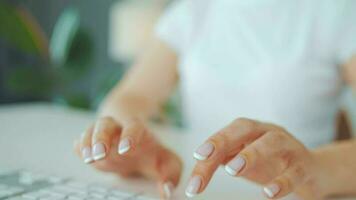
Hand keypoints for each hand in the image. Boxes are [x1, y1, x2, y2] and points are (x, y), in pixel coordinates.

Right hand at [74, 116, 181, 199]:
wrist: (134, 139)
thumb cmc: (152, 153)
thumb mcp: (167, 162)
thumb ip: (171, 175)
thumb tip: (166, 191)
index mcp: (138, 130)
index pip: (134, 127)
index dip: (129, 136)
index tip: (126, 149)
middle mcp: (117, 129)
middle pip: (106, 125)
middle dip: (101, 138)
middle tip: (99, 154)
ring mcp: (102, 134)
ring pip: (91, 131)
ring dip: (87, 143)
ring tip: (87, 158)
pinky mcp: (91, 143)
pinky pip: (82, 141)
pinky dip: (79, 147)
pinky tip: (78, 152)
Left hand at [186, 118, 322, 198]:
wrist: (314, 171)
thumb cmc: (273, 164)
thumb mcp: (246, 161)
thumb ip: (224, 160)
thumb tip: (197, 168)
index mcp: (252, 131)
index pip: (228, 134)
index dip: (211, 143)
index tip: (197, 157)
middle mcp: (269, 132)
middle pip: (246, 128)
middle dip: (223, 140)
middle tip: (204, 158)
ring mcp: (289, 147)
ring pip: (272, 142)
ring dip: (250, 154)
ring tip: (232, 171)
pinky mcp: (305, 166)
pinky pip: (295, 171)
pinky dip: (281, 182)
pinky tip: (268, 193)